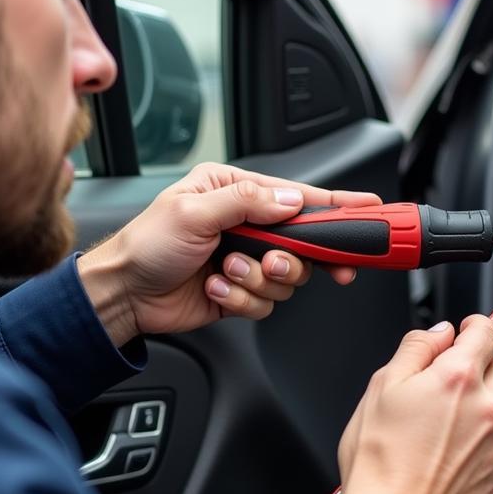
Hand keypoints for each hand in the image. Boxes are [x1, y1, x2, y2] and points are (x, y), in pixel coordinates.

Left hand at [76, 163, 381, 343]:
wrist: (123, 294)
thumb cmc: (146, 245)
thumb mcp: (194, 211)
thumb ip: (248, 202)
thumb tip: (291, 200)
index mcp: (235, 191)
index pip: (297, 196)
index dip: (336, 205)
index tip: (369, 208)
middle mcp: (245, 223)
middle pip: (303, 243)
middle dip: (289, 259)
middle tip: (273, 262)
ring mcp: (246, 259)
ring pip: (288, 278)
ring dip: (256, 281)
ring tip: (224, 272)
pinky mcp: (241, 291)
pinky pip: (266, 302)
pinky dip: (240, 299)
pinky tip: (214, 289)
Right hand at [335, 315, 492, 493]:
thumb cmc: (379, 464)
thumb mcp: (381, 388)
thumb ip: (415, 349)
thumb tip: (437, 333)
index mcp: (458, 378)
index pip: (488, 331)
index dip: (474, 326)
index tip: (464, 332)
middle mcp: (488, 409)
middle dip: (476, 370)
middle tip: (441, 390)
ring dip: (475, 415)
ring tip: (434, 438)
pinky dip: (476, 453)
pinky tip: (443, 464)